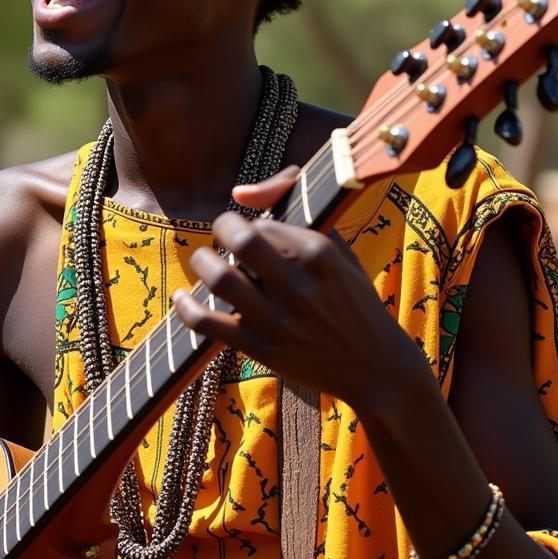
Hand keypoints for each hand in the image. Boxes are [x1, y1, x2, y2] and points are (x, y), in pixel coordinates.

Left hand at [172, 167, 422, 410]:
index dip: (249, 223)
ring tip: (205, 262)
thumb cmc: (352, 299)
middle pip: (239, 240)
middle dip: (221, 229)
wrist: (375, 366)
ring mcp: (278, 319)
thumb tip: (239, 192)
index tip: (251, 233)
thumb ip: (295, 206)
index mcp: (318, 254)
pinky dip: (186, 307)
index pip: (262, 223)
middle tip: (222, 238)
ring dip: (202, 263)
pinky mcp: (261, 348)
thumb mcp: (336, 247)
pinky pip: (207, 323)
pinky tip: (182, 298)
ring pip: (219, 279)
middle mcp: (298, 285)